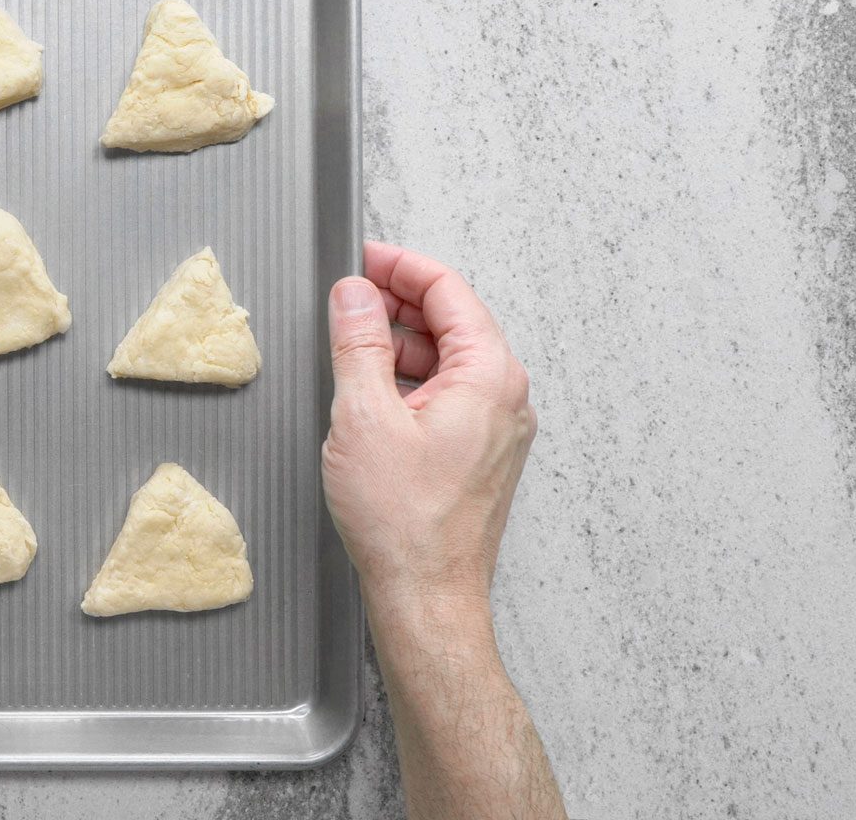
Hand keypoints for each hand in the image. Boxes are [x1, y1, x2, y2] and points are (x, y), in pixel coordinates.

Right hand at [321, 241, 536, 610]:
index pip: (449, 291)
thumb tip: (354, 295)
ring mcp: (498, 428)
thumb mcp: (363, 416)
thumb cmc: (404, 522)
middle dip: (398, 302)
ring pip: (449, 360)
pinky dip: (411, 379)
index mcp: (489, 377)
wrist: (426, 596)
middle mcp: (505, 398)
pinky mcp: (480, 454)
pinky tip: (372, 391)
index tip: (362, 258)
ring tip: (351, 343)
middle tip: (350, 295)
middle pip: (453, 321)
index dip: (400, 266)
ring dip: (401, 343)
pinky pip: (449, 395)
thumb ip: (359, 343)